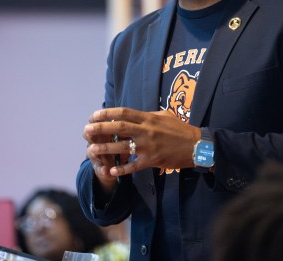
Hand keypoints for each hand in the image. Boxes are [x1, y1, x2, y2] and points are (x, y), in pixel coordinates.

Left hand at [84, 107, 200, 177]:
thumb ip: (148, 115)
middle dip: (100, 128)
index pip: (124, 113)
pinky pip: (133, 166)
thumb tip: (134, 114)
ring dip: (105, 148)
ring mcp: (149, 146)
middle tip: (86, 130)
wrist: (197, 146)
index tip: (94, 115)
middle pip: (119, 128)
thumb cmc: (180, 130)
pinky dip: (121, 169)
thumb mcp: (164, 116)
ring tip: (91, 149)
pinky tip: (110, 170)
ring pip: (123, 147)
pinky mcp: (152, 160)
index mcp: (149, 118)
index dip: (107, 113)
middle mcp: (147, 131)